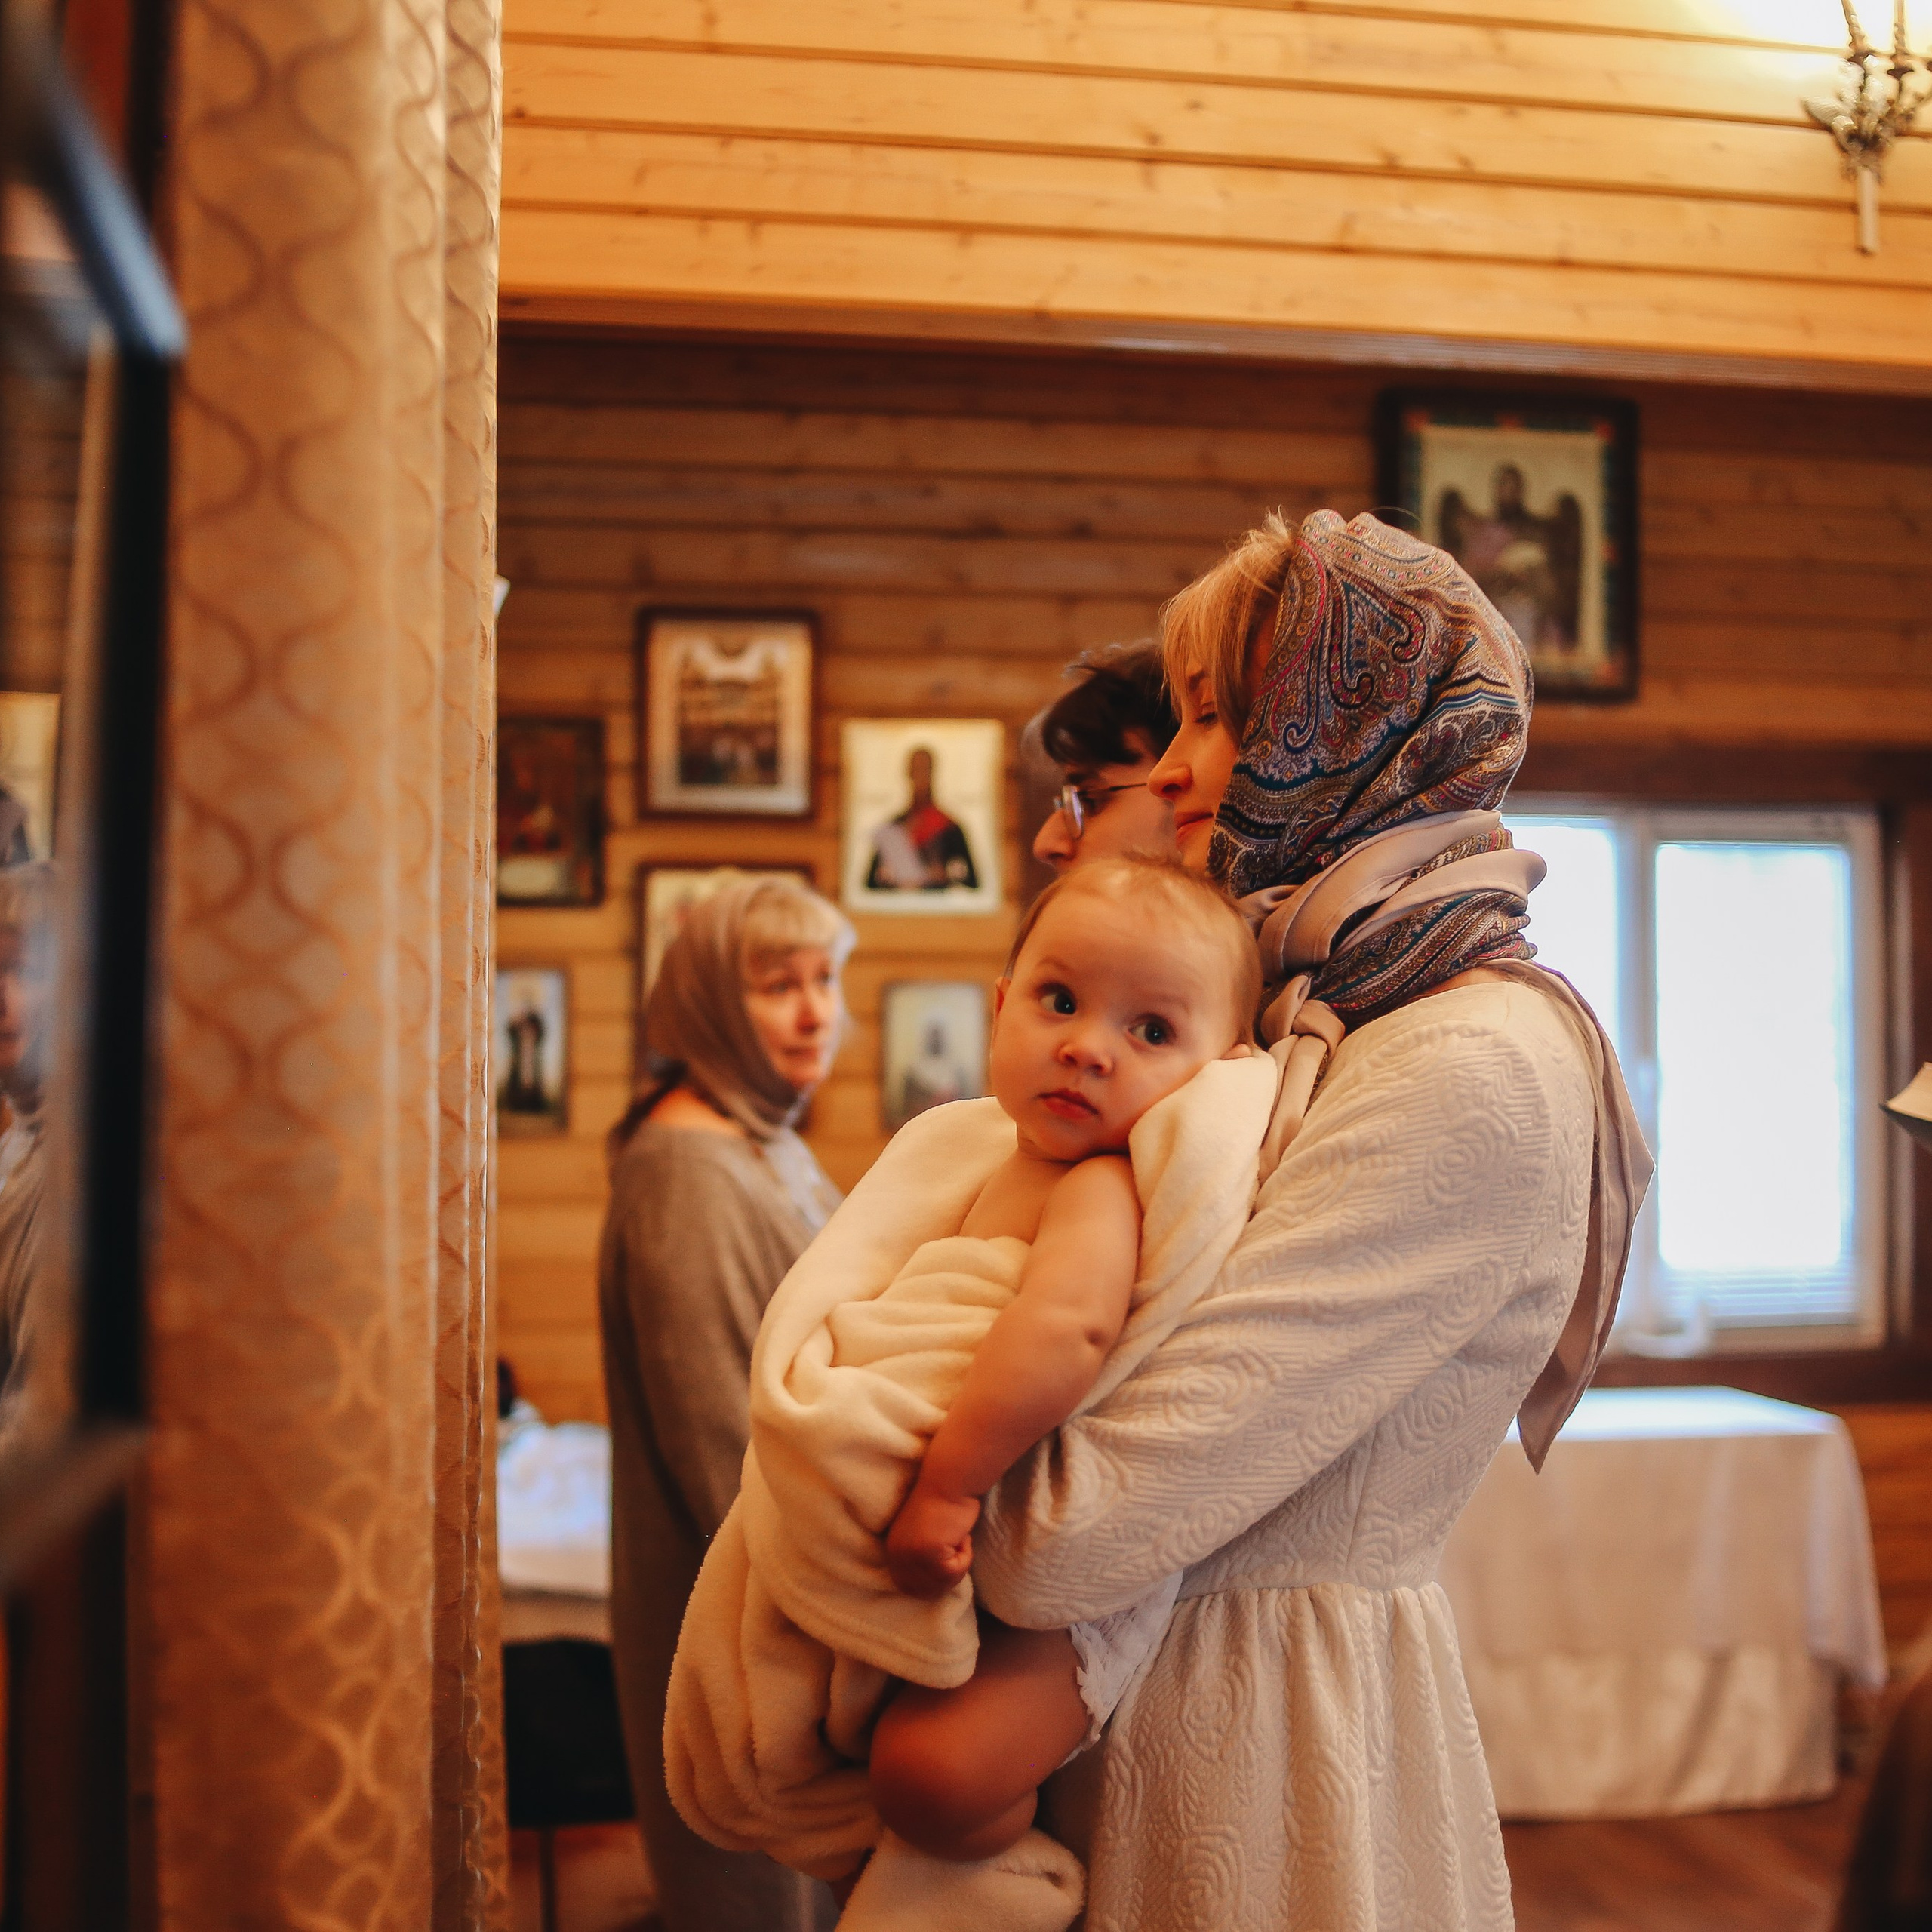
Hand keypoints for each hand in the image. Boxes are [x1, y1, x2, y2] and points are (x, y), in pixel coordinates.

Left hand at [884, 1483, 980, 1598]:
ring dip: (959, 1564)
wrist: (949, 1479)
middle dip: (947, 1578)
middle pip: (926, 1591)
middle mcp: (897, 1556)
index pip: (908, 1588)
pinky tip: (962, 1535)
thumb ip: (920, 1560)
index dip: (932, 1585)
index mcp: (892, 1552)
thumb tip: (935, 1586)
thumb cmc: (943, 1503)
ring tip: (958, 1539)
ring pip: (943, 1583)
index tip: (949, 1567)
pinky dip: (966, 1556)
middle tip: (958, 1551)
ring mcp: (912, 1555)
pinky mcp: (929, 1551)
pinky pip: (955, 1572)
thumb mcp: (922, 1537)